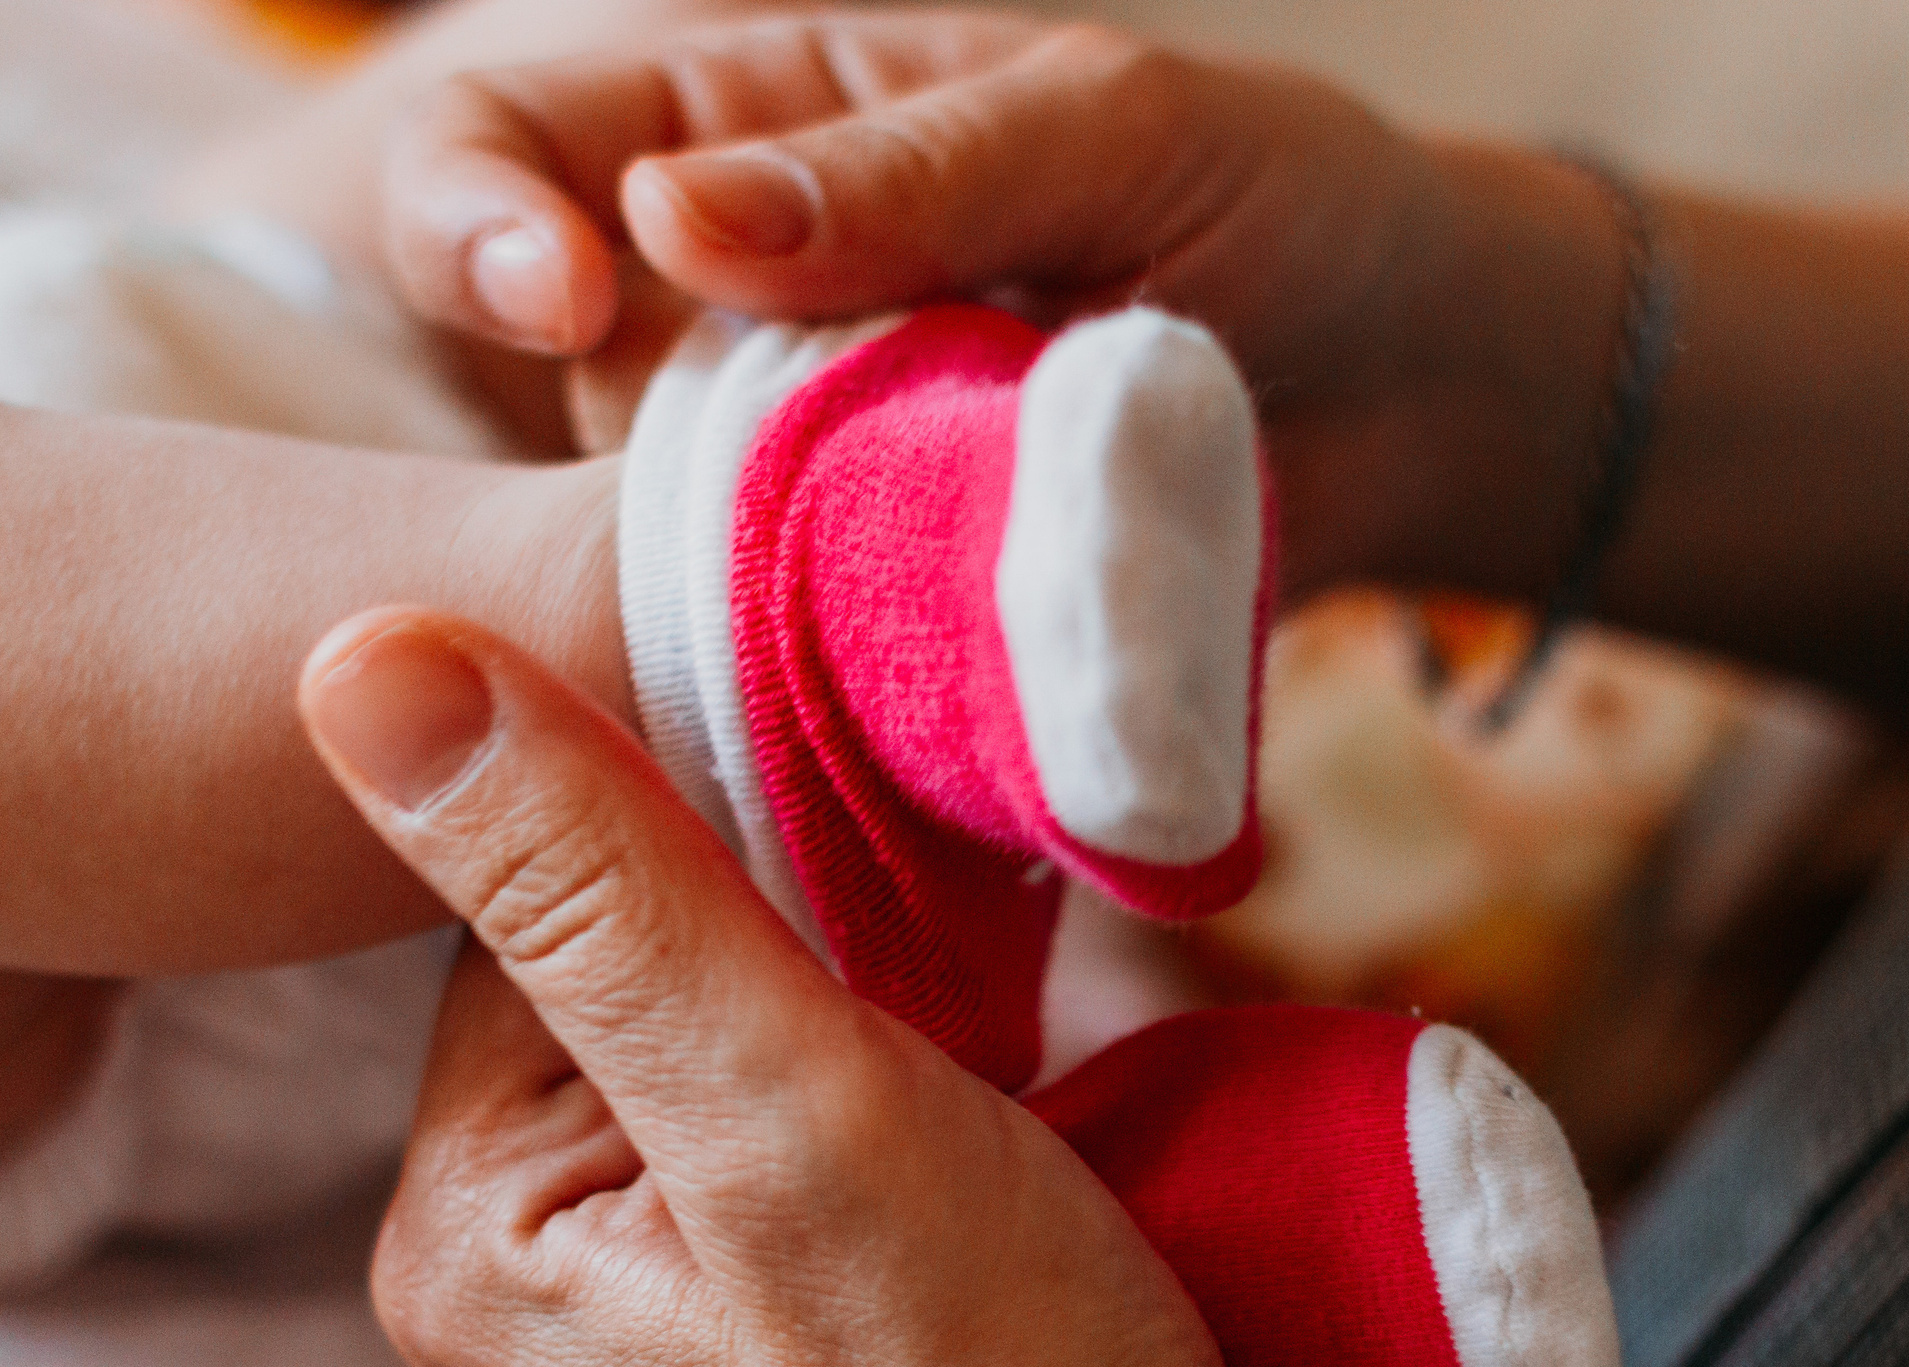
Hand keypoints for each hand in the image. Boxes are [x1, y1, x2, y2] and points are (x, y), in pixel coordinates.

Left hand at [298, 608, 1508, 1366]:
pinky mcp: (752, 1346)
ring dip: (857, 1016)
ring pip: (727, 1051)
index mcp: (464, 1221)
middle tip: (948, 991)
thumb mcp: (789, 1120)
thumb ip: (592, 889)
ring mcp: (636, 1324)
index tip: (873, 865)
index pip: (544, 901)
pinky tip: (978, 1147)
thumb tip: (358, 661)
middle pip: (635, 974)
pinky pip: (786, 1146)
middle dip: (798, 937)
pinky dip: (886, 1102)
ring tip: (982, 1082)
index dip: (718, 836)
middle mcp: (517, 1281)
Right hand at [381, 10, 1626, 598]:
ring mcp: (797, 470)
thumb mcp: (1112, 131)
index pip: (498, 151)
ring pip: (657, 534)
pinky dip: (824, 660)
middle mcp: (736, 311)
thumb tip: (665, 218)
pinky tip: (899, 673)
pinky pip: (788, 645)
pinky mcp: (875, 607)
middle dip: (617, 437)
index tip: (561, 301)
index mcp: (753, 132)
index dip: (472, 220)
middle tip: (763, 488)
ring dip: (735, 567)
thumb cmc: (1277, 198)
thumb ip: (911, 171)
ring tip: (896, 569)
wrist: (1415, 387)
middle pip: (549, 377)